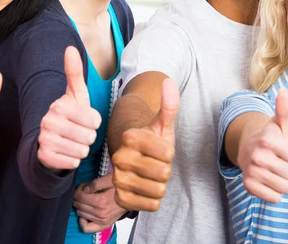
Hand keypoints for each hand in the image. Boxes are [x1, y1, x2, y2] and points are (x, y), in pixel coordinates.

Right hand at [37, 46, 101, 170]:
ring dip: (81, 150)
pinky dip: (73, 161)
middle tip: (78, 133)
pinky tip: (66, 153)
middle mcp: (49, 121)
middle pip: (89, 137)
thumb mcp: (75, 95)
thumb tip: (70, 48)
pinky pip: (72, 163)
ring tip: (72, 143)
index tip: (84, 120)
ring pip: (82, 151)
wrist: (49, 141)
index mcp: (59, 105)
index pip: (95, 121)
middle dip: (88, 138)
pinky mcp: (44, 156)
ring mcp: (45, 139)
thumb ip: (74, 73)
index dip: (94, 123)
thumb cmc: (69, 116)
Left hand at [74, 174, 125, 232]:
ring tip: (85, 200)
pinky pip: (87, 228)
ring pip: (80, 214)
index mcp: (101, 201)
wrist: (132, 199)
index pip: (80, 196)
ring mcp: (101, 220)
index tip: (82, 186)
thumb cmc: (120, 188)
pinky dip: (82, 221)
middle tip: (84, 191)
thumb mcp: (109, 180)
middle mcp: (100, 213)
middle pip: (78, 204)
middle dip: (78, 196)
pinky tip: (84, 214)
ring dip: (80, 206)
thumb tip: (84, 189)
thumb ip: (95, 183)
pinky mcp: (104, 225)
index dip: (78, 189)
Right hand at [112, 78, 179, 211]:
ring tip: (150, 175)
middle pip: (164, 173)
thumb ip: (169, 105)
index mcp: (130, 137)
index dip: (169, 152)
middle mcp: (119, 157)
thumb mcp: (162, 124)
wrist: (135, 160)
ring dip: (161, 185)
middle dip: (166, 169)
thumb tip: (168, 81)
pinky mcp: (120, 199)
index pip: (168, 152)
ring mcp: (118, 179)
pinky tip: (146, 188)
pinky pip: (152, 205)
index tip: (159, 148)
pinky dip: (154, 199)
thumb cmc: (152, 141)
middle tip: (155, 163)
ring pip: (159, 190)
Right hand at [237, 88, 287, 202]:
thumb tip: (284, 92)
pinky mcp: (249, 186)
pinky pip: (275, 198)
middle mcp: (258, 156)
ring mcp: (252, 171)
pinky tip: (270, 180)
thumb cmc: (271, 137)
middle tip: (285, 162)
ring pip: (287, 188)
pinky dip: (276, 192)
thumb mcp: (280, 123)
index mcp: (268, 140)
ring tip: (278, 171)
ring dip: (286, 182)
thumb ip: (285, 109)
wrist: (247, 148)